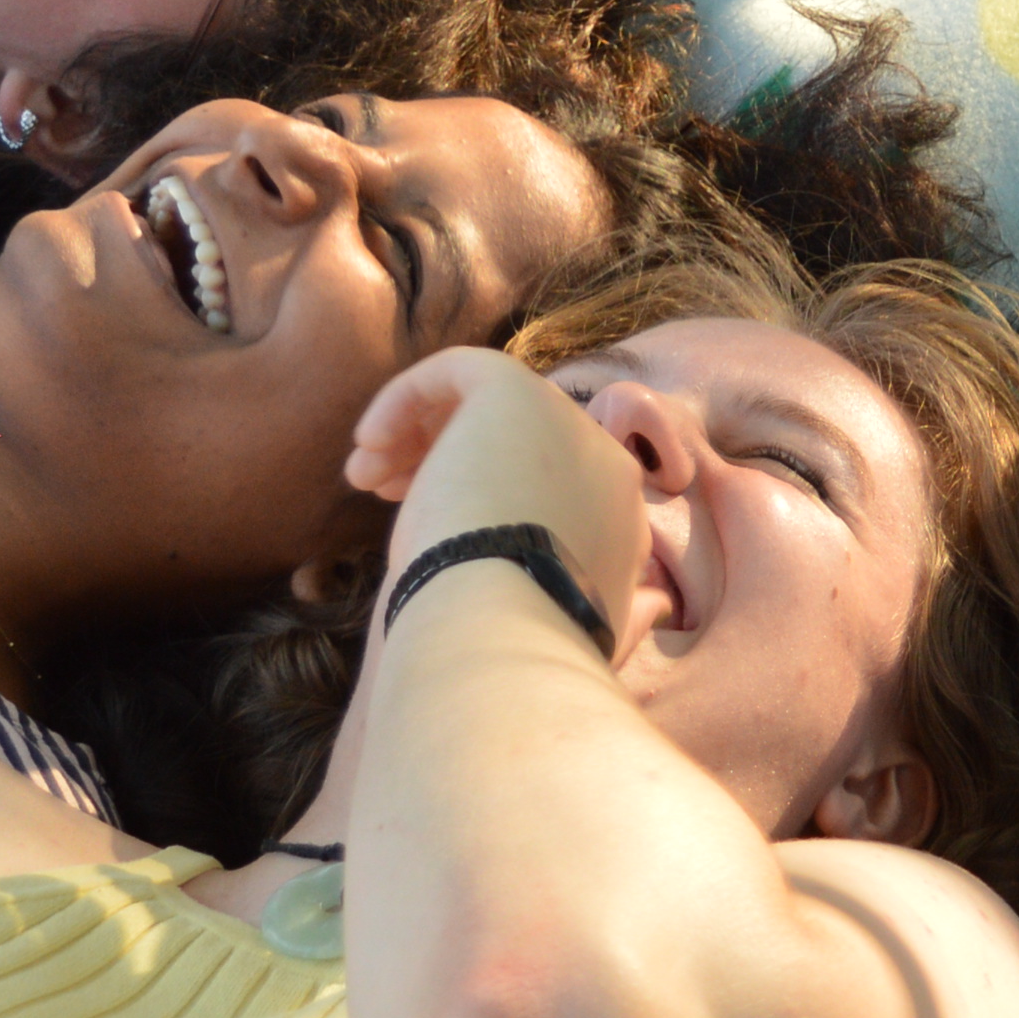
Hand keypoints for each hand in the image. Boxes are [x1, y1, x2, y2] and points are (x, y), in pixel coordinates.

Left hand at [348, 344, 646, 663]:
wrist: (502, 636)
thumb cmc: (517, 649)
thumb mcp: (574, 629)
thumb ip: (612, 613)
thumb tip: (656, 608)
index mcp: (617, 518)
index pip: (548, 480)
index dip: (484, 494)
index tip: (426, 527)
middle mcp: (600, 462)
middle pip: (515, 436)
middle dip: (446, 456)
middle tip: (383, 490)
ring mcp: (562, 420)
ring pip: (485, 401)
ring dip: (417, 430)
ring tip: (362, 475)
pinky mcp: (513, 389)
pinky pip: (457, 369)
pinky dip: (404, 395)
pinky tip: (365, 441)